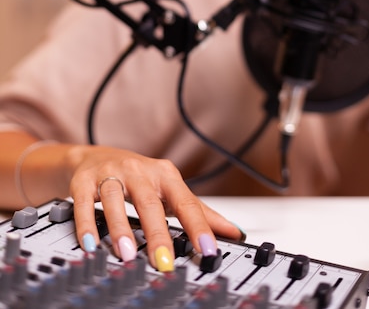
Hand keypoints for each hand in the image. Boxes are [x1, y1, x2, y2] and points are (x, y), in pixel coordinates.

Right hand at [66, 145, 243, 270]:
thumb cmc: (139, 177)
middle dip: (157, 233)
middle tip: (164, 261)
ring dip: (120, 228)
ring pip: (115, 200)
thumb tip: (234, 232)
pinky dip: (86, 223)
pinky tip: (91, 244)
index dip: (198, 227)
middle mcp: (139, 172)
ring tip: (127, 254)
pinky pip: (84, 203)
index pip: (186, 203)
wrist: (96, 156)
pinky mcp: (85, 181)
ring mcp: (111, 174)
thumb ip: (200, 212)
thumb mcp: (170, 190)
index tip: (209, 250)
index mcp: (165, 175)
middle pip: (150, 203)